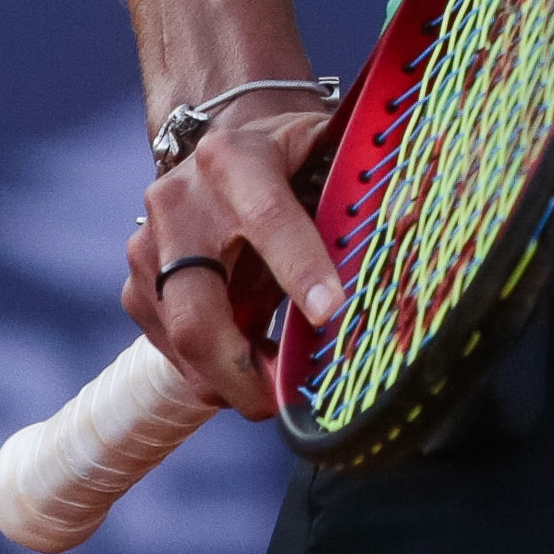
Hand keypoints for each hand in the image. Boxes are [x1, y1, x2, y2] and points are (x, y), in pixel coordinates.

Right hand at [125, 95, 346, 420]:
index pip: (269, 216)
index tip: (331, 313)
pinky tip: (247, 369)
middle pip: (198, 307)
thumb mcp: (324, 154)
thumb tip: (416, 222)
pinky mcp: (137, 287)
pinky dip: (210, 373)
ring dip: (230, 380)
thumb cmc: (288, 160)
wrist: (217, 151)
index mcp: (234, 159)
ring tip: (274, 388)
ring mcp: (148, 248)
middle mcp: (180, 202)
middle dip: (241, 368)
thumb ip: (359, 188)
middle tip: (282, 402)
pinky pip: (170, 349)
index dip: (300, 268)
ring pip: (181, 338)